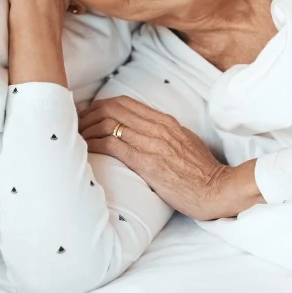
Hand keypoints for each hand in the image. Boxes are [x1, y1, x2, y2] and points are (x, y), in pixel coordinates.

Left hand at [80, 96, 263, 219]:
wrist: (216, 189)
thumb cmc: (202, 172)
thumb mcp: (185, 143)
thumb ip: (166, 135)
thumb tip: (145, 135)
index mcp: (165, 121)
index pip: (125, 103)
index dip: (100, 105)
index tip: (88, 115)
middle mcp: (157, 127)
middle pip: (112, 108)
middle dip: (88, 114)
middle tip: (75, 125)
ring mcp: (152, 143)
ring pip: (109, 123)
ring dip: (87, 129)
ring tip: (75, 138)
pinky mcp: (147, 162)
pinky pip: (113, 145)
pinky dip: (95, 144)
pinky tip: (87, 150)